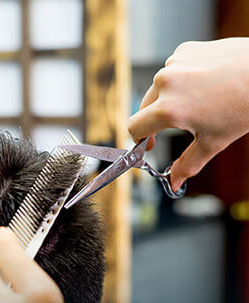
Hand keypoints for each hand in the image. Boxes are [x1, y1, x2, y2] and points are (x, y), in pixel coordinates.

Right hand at [128, 38, 248, 190]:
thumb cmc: (244, 105)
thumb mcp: (213, 142)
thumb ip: (187, 164)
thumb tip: (174, 183)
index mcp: (169, 109)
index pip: (134, 127)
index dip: (139, 140)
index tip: (148, 144)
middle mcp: (166, 83)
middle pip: (143, 109)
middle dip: (154, 121)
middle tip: (173, 128)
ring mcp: (175, 63)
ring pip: (159, 89)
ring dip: (168, 99)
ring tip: (196, 103)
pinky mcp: (185, 50)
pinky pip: (173, 71)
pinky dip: (181, 80)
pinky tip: (201, 85)